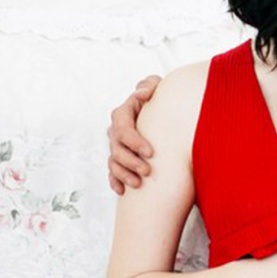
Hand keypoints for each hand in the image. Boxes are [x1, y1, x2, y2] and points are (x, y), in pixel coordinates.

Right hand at [107, 75, 161, 194]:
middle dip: (130, 161)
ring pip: (114, 162)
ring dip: (123, 174)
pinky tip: (122, 191)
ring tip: (138, 184)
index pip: (123, 128)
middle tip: (147, 171)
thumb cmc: (161, 101)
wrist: (164, 115)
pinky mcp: (120, 159)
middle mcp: (116, 131)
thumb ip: (150, 86)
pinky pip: (112, 173)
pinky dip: (115, 182)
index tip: (151, 152)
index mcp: (123, 114)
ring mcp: (116, 147)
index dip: (134, 141)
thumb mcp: (157, 89)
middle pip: (117, 148)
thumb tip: (143, 93)